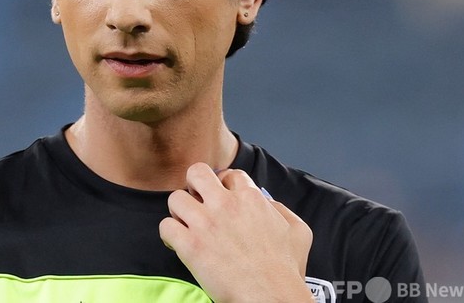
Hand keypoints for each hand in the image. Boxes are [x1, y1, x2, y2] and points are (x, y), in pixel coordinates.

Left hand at [159, 163, 312, 302]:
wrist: (271, 298)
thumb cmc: (285, 271)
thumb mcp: (298, 232)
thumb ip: (281, 211)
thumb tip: (268, 204)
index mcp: (251, 198)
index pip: (229, 174)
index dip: (223, 185)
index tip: (221, 197)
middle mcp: (226, 205)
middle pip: (196, 172)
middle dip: (194, 185)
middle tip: (197, 201)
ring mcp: (205, 223)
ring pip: (175, 198)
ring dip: (179, 211)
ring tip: (186, 224)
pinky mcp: (190, 245)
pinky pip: (165, 226)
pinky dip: (169, 235)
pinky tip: (178, 243)